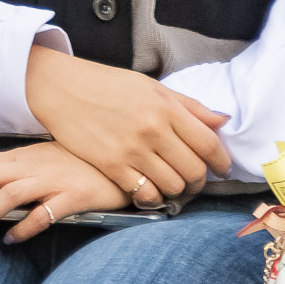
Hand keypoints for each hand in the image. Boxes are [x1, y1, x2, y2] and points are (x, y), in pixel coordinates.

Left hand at [0, 142, 130, 242]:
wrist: (123, 166)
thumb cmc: (76, 167)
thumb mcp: (40, 164)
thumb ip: (13, 174)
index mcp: (20, 156)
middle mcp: (32, 165)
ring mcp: (53, 179)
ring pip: (8, 193)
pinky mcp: (75, 196)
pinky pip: (44, 213)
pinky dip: (24, 227)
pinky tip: (10, 239)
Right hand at [23, 46, 231, 201]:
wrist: (61, 88)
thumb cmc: (107, 85)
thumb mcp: (151, 87)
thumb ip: (189, 106)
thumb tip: (223, 122)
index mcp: (166, 107)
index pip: (209, 144)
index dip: (221, 162)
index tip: (220, 168)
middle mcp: (153, 129)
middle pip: (194, 171)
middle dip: (199, 181)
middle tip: (193, 180)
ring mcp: (131, 149)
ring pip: (173, 186)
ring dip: (177, 190)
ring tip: (171, 185)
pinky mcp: (111, 165)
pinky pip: (145, 194)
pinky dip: (153, 198)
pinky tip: (149, 191)